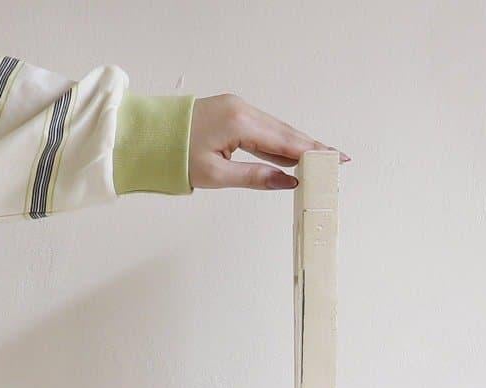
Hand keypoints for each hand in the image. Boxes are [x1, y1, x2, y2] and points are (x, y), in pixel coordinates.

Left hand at [189, 95, 346, 191]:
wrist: (149, 136)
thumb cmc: (176, 156)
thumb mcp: (216, 175)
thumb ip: (256, 177)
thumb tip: (288, 182)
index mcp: (239, 122)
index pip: (284, 141)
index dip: (312, 152)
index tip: (335, 158)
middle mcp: (242, 109)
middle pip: (284, 132)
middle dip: (311, 147)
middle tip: (336, 160)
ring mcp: (236, 108)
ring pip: (274, 130)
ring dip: (296, 145)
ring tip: (320, 159)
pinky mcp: (231, 112)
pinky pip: (262, 128)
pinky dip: (278, 141)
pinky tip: (291, 153)